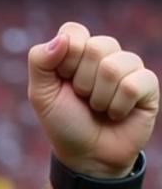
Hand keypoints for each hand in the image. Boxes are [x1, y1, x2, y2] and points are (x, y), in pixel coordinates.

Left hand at [28, 23, 158, 177]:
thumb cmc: (64, 124)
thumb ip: (40, 62)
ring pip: (115, 67)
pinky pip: (133, 84)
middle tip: (82, 99)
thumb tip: (62, 39)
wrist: (87, 156)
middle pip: (96, 47)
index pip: (73, 31)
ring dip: (99, 97)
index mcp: (78, 52)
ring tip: (99, 109)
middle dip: (82, 82)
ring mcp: (129, 68)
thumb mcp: (41, 95)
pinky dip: (118, 106)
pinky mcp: (148, 85)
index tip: (63, 81)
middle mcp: (106, 55)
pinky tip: (117, 114)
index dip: (65, 58)